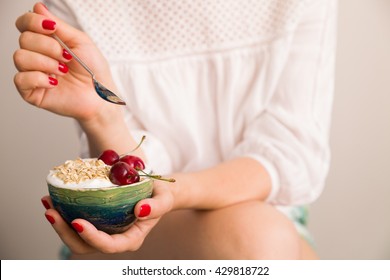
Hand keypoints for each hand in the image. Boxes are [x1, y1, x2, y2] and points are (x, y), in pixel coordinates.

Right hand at [14, 2, 116, 121]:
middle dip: (48, 46)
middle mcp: (37, 56)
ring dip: (45, 62)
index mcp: (46, 42)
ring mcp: (33, 74)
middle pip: (24, 39)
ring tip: (63, 71)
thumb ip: (59, 25)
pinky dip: (39, 78)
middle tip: (66, 57)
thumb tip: (38, 7)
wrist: (101, 96)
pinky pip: (21, 79)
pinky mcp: (31, 92)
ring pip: (20, 57)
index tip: (51, 28)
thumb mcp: (80, 42)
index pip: (25, 24)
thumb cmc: (94, 71)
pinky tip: (54, 83)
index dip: (33, 21)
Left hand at [42, 182, 173, 253]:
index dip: (91, 237)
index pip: (108, 245)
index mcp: (130, 239)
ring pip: (76, 237)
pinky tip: (54, 197)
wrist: (156, 192)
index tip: (78, 221)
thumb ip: (156, 206)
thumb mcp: (164, 199)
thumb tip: (140, 210)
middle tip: (51, 211)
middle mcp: (114, 239)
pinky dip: (64, 212)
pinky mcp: (97, 222)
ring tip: (48, 202)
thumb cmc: (161, 196)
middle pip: (85, 246)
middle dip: (65, 232)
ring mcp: (104, 232)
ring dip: (59, 223)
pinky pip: (77, 223)